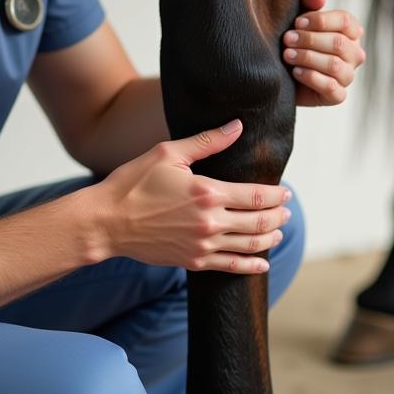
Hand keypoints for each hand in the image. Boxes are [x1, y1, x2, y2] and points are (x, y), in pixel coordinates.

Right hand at [92, 120, 290, 273]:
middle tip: (286, 210)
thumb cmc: (133, 183)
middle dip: (278, 216)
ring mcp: (202, 245)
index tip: (287, 192)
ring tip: (278, 231)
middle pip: (259, 221)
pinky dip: (251, 266)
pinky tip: (262, 263)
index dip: (277, 195)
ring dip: (269, 238)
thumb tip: (237, 126)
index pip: (257, 196)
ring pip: (250, 245)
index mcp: (208, 192)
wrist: (106, 222)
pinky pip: (231, 267)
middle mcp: (210, 222)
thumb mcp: (169, 154)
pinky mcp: (192, 261)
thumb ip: (207, 141)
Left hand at [283, 0, 365, 105]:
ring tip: (287, 54)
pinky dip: (312, 78)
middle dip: (309, 40)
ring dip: (308, 58)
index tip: (297, 22)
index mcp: (350, 32)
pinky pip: (332, 88)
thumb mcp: (298, 15)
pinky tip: (295, 72)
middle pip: (339, 43)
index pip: (346, 21)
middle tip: (287, 39)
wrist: (279, 71)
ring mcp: (348, 76)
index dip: (321, 21)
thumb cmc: (294, 38)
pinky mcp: (337, 96)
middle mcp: (354, 54)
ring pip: (335, 65)